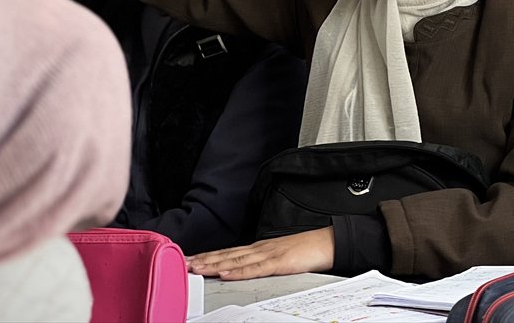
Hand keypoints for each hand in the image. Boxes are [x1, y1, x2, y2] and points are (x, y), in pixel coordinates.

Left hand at [186, 228, 334, 279]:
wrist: (329, 242)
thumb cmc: (307, 250)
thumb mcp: (281, 256)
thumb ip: (264, 262)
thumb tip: (248, 269)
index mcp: (260, 248)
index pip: (229, 252)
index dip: (209, 255)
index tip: (191, 258)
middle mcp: (260, 249)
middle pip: (227, 254)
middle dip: (205, 259)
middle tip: (184, 262)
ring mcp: (269, 254)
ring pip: (236, 260)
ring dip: (214, 263)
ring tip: (197, 267)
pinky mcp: (279, 262)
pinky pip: (255, 269)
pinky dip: (238, 271)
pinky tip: (225, 272)